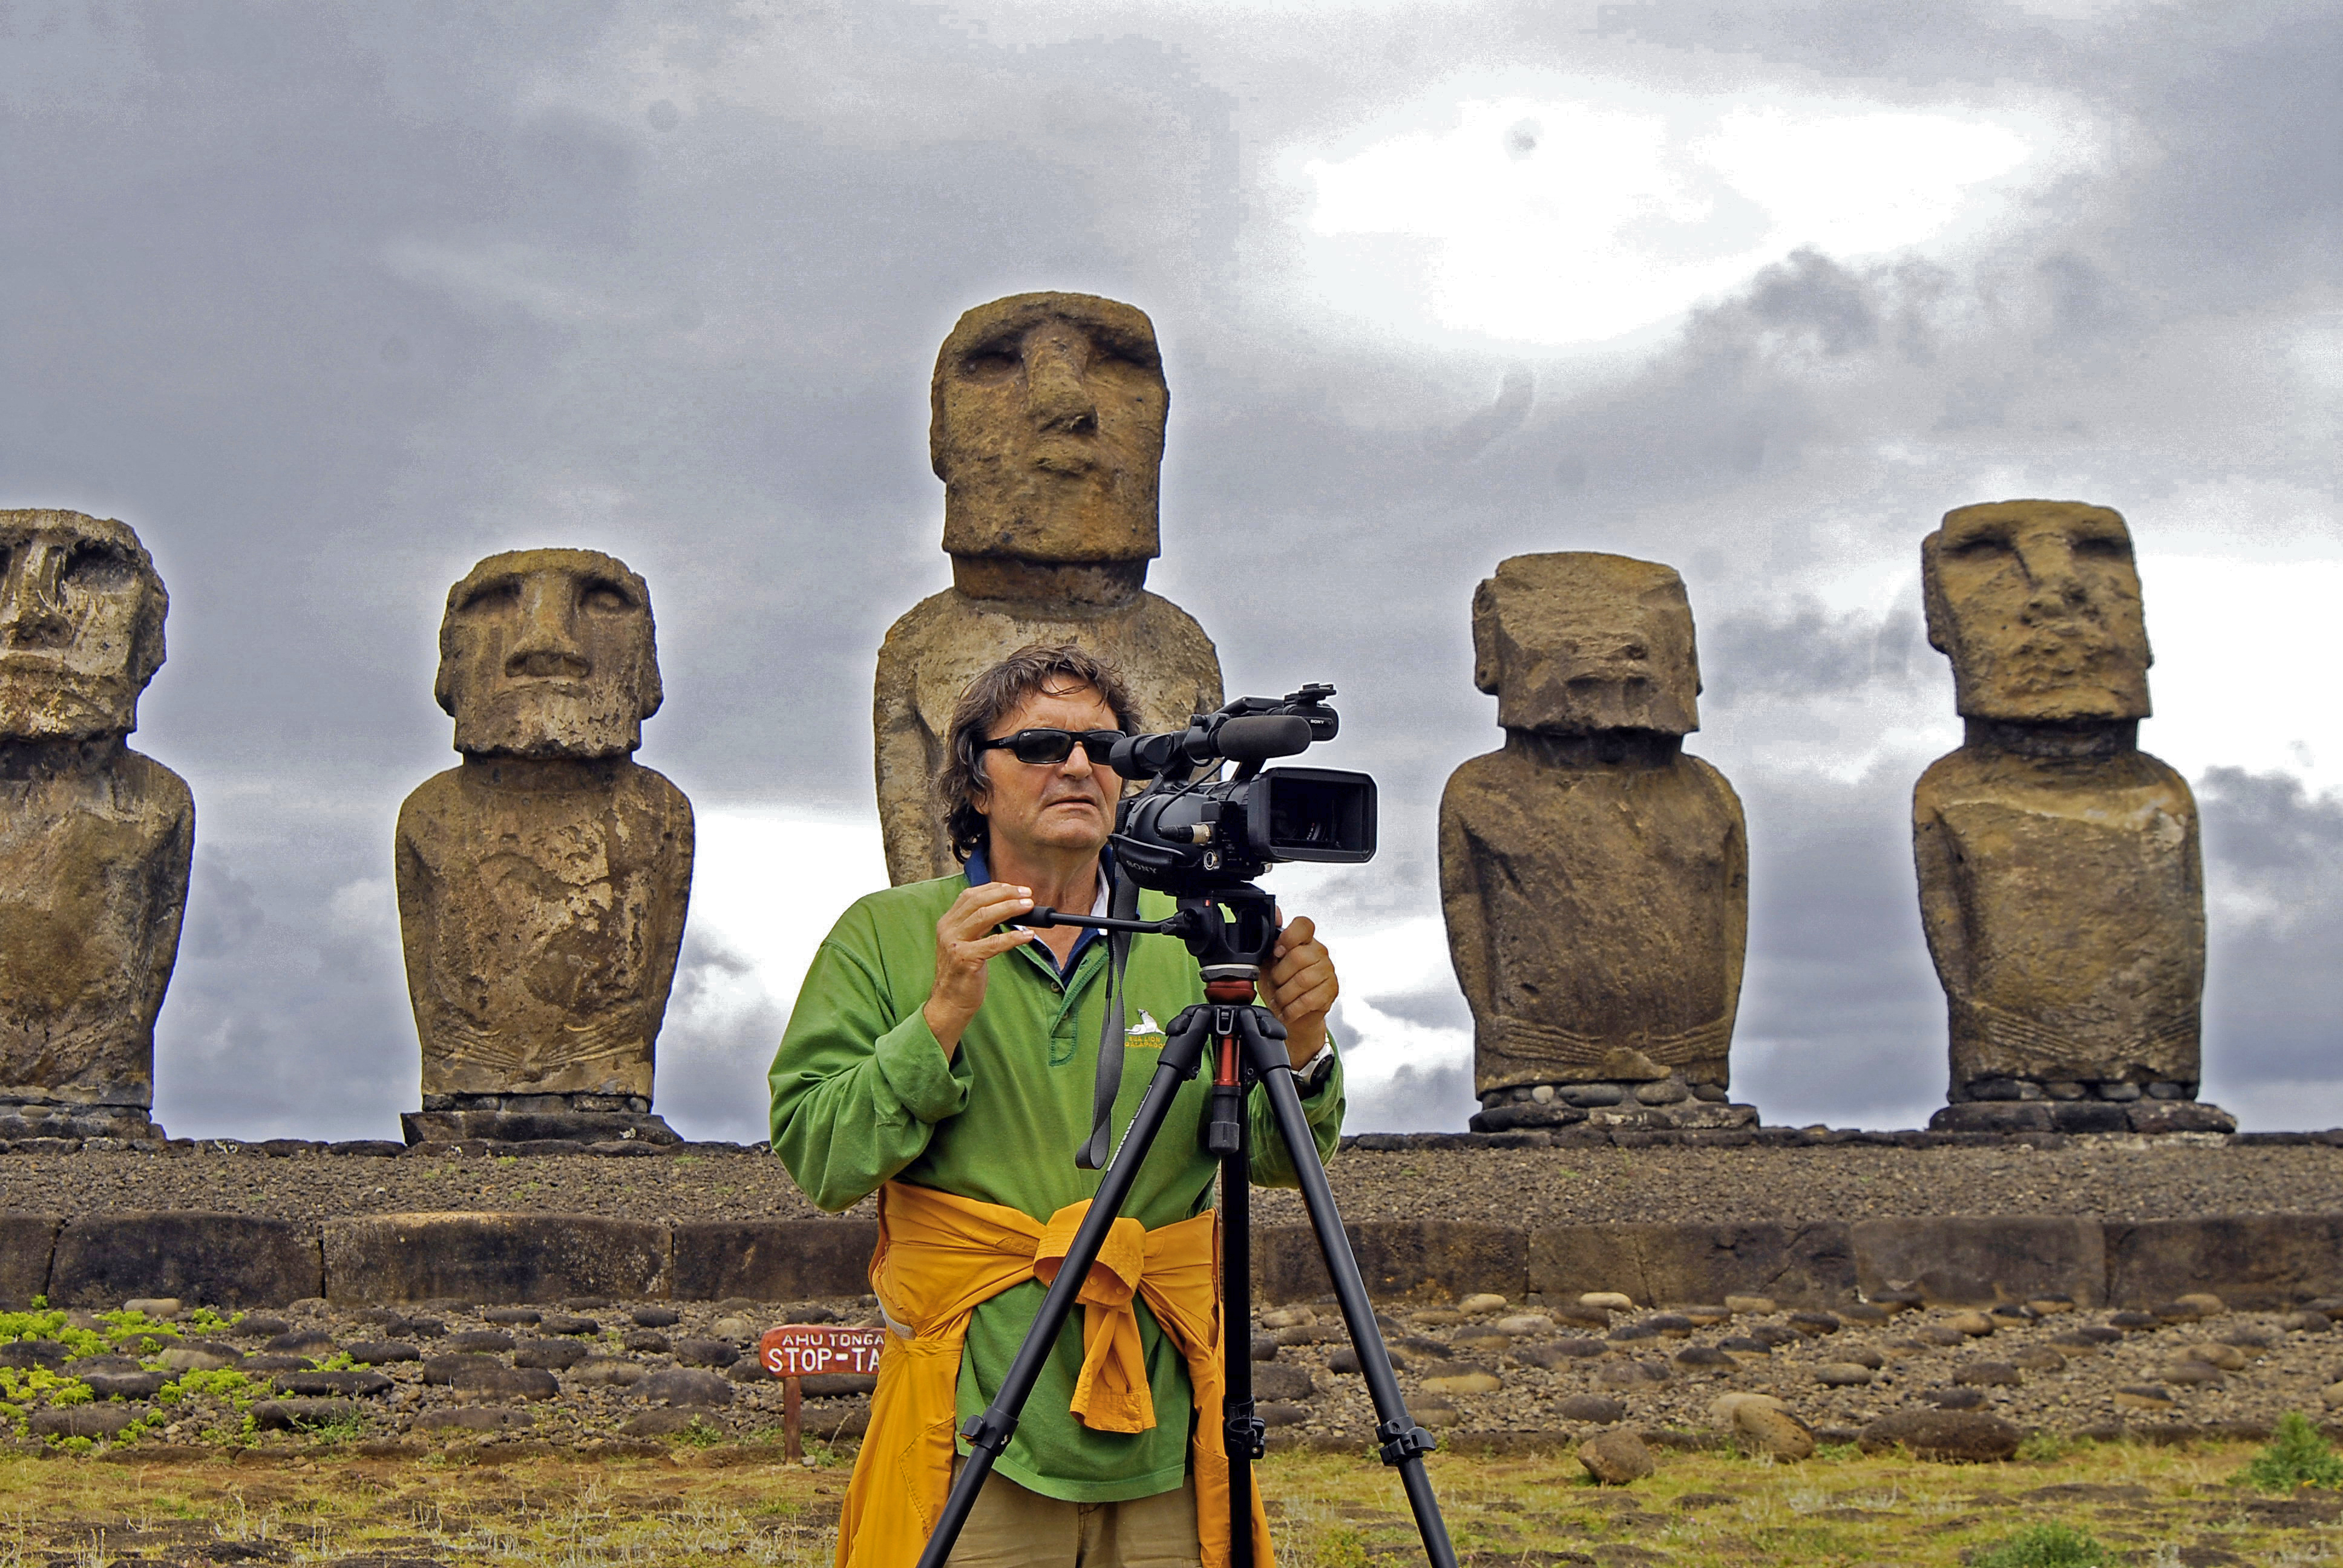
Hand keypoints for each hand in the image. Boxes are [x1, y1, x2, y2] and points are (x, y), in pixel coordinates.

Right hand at [923, 882, 1034, 1057]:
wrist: (949, 1002)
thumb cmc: (963, 973)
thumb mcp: (965, 942)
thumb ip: (977, 925)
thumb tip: (1007, 908)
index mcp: (948, 922)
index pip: (970, 895)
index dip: (994, 888)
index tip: (1015, 888)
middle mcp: (948, 929)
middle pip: (978, 901)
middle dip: (1005, 894)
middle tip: (1027, 894)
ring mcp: (954, 943)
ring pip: (984, 916)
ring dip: (1010, 908)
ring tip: (1028, 907)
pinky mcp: (964, 960)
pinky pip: (993, 943)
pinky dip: (1013, 937)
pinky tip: (1027, 936)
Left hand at [1261, 913, 1337, 1069]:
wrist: (1292, 1014)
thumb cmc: (1281, 985)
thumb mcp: (1268, 962)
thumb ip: (1269, 939)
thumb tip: (1274, 912)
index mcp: (1303, 941)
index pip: (1304, 925)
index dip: (1289, 937)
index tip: (1277, 951)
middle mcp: (1319, 952)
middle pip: (1299, 957)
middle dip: (1280, 975)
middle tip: (1275, 983)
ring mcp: (1327, 971)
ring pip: (1303, 980)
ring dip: (1285, 994)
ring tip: (1280, 999)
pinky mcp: (1331, 991)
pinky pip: (1309, 999)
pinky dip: (1293, 1008)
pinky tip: (1287, 1010)